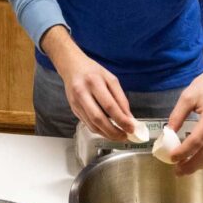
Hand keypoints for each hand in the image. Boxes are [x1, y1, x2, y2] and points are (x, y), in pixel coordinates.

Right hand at [42, 26, 135, 140]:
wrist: (71, 66)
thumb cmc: (93, 71)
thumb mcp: (111, 79)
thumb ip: (121, 98)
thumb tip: (129, 117)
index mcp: (94, 82)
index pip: (109, 106)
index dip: (121, 119)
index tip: (132, 128)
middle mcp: (82, 94)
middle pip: (98, 118)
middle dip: (113, 131)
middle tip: (125, 136)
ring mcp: (76, 103)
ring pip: (92, 125)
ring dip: (106, 134)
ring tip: (118, 136)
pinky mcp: (73, 109)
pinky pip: (87, 124)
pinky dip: (99, 130)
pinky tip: (108, 131)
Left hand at [166, 28, 202, 174]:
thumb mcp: (187, 97)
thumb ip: (176, 116)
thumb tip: (168, 134)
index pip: (196, 141)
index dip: (183, 152)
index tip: (171, 158)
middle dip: (190, 165)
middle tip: (177, 171)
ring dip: (200, 166)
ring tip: (185, 168)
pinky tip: (199, 162)